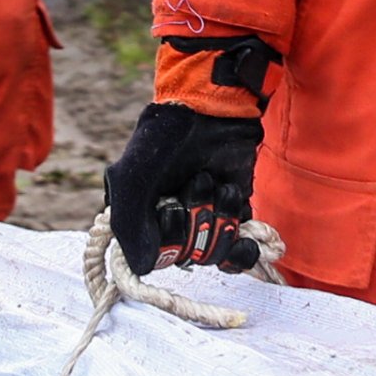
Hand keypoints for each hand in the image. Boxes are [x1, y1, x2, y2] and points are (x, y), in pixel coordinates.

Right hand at [106, 100, 263, 276]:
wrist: (212, 108)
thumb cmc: (164, 139)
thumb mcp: (132, 179)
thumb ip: (129, 225)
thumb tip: (144, 267)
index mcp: (142, 219)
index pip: (156, 258)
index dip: (170, 240)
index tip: (172, 208)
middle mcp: (173, 224)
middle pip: (191, 257)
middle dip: (200, 222)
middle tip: (199, 183)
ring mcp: (205, 218)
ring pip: (217, 253)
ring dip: (222, 219)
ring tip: (220, 186)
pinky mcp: (233, 212)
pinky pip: (241, 251)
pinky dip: (244, 245)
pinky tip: (245, 230)